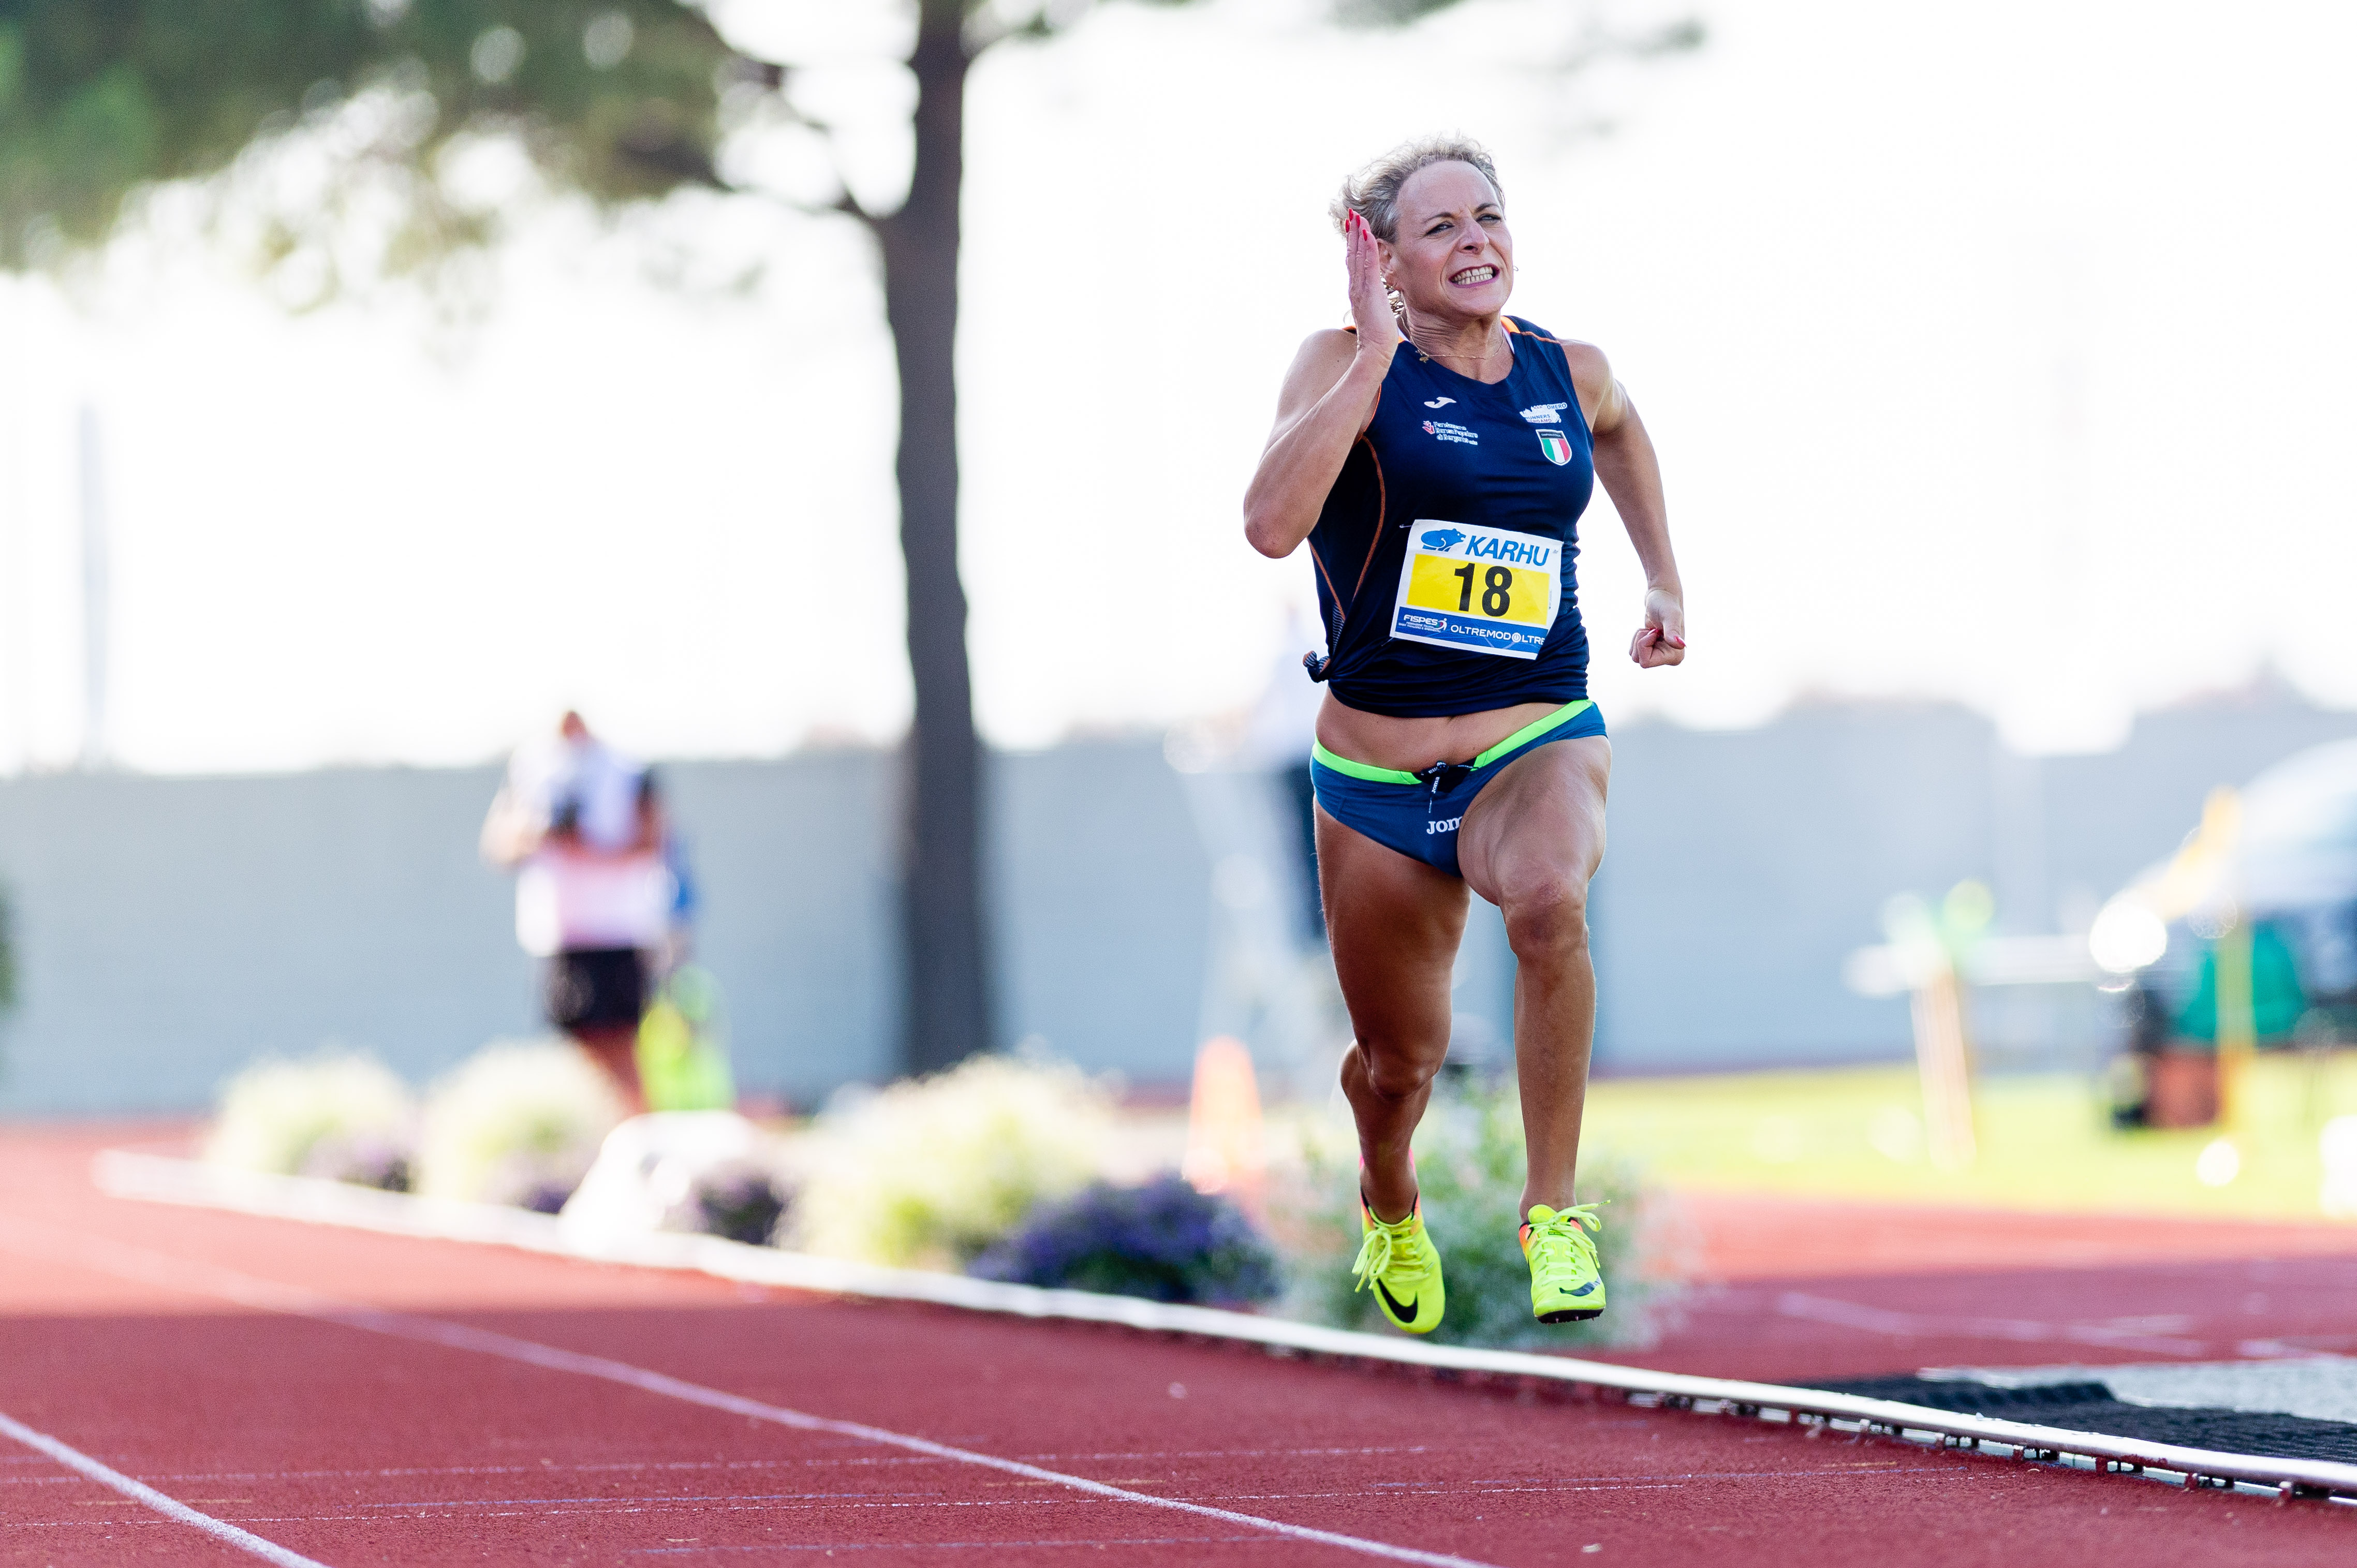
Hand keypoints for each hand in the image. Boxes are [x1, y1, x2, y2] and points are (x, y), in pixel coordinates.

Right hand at [1344, 208, 1399, 355]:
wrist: (1375, 350)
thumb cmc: (1378, 336)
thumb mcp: (1374, 312)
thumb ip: (1372, 300)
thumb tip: (1374, 296)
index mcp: (1357, 290)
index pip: (1354, 262)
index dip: (1353, 244)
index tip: (1353, 227)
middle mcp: (1355, 286)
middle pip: (1352, 254)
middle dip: (1352, 233)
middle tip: (1351, 215)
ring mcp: (1361, 287)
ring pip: (1358, 255)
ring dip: (1358, 234)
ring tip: (1357, 217)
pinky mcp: (1370, 289)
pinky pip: (1368, 264)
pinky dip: (1367, 247)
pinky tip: (1367, 233)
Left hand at [1629, 588, 1685, 667]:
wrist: (1661, 595)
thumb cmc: (1666, 603)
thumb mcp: (1669, 616)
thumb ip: (1673, 631)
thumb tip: (1681, 646)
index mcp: (1675, 657)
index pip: (1645, 663)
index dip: (1644, 645)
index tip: (1655, 632)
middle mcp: (1670, 658)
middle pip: (1639, 661)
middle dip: (1640, 642)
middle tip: (1653, 629)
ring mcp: (1661, 655)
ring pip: (1635, 657)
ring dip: (1638, 639)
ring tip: (1652, 629)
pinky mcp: (1652, 650)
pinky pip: (1634, 651)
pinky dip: (1637, 638)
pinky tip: (1649, 630)